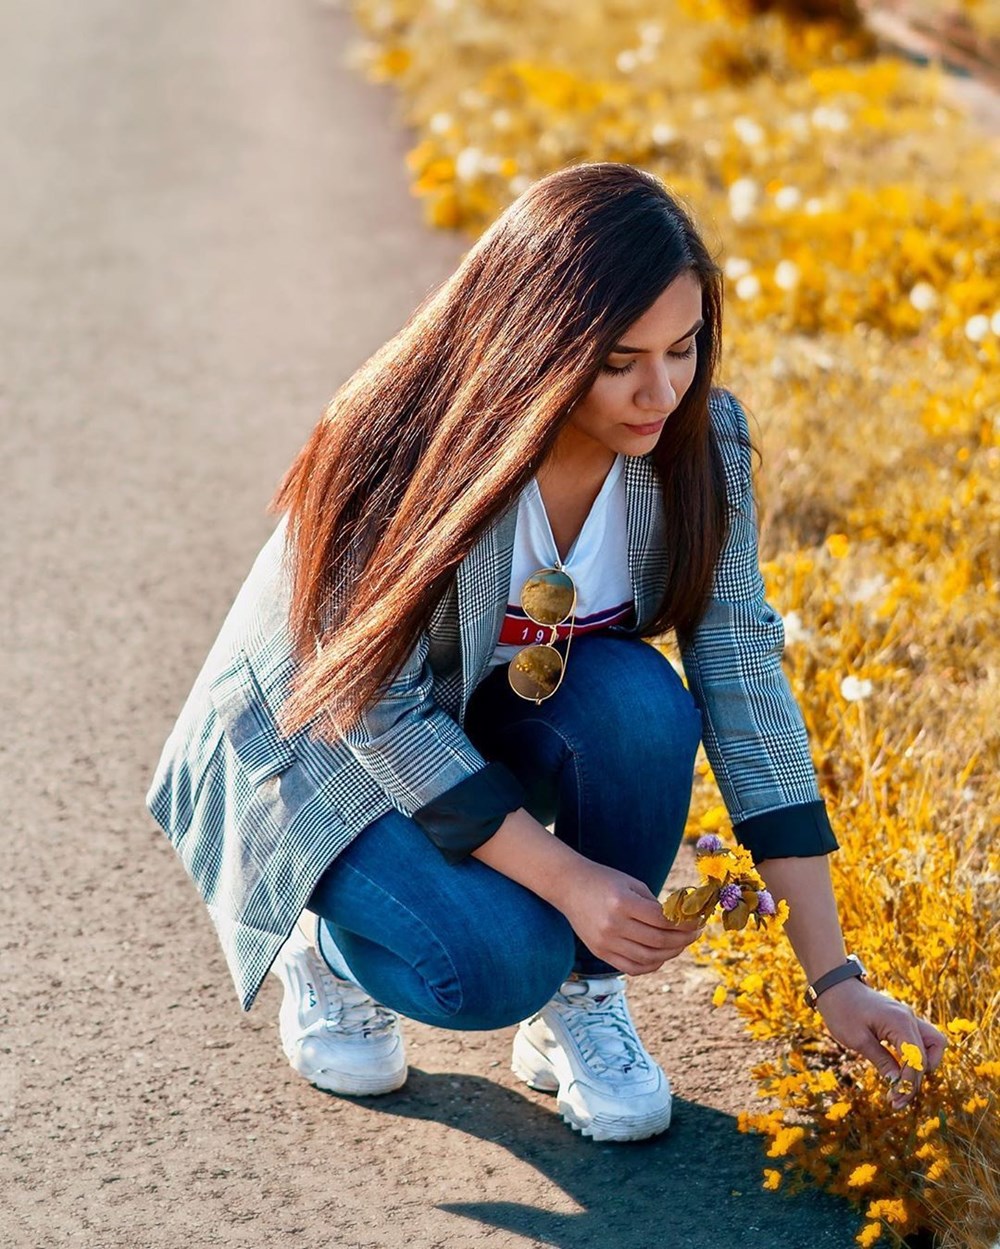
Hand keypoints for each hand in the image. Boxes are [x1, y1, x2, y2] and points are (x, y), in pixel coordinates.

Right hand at [558, 861, 702, 975]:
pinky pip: (632, 968)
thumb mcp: (632, 884)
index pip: (662, 920)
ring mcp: (605, 942)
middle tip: (695, 933)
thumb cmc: (604, 880)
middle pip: (658, 941)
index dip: (686, 923)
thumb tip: (681, 923)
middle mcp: (613, 925)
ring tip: (681, 944)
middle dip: (683, 939)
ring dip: (671, 954)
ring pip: (648, 958)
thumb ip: (655, 905)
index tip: (699, 921)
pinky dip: (651, 965)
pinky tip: (661, 956)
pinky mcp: (600, 952)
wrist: (568, 886)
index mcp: (622, 903)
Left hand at [814, 978, 948, 1109]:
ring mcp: (908, 1018)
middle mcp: (909, 1018)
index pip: (917, 1059)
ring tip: (903, 1083)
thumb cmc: (841, 1010)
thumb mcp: (857, 1039)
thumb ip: (881, 1061)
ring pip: (932, 1046)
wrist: (834, 985)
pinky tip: (899, 1070)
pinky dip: (915, 1056)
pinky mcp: (902, 1020)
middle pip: (926, 1056)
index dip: (909, 1082)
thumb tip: (897, 1084)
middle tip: (895, 1099)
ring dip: (922, 1067)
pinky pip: (920, 1040)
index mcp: (900, 1022)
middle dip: (914, 1080)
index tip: (895, 1098)